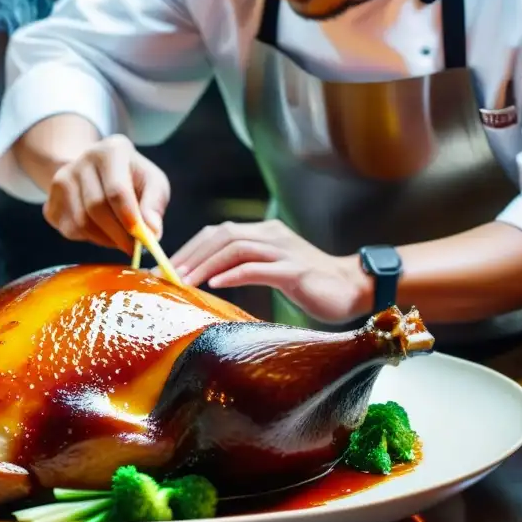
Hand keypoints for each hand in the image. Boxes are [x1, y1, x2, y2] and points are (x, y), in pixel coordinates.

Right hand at [43, 134, 169, 253]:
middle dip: (117, 234)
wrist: (98, 173)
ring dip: (104, 239)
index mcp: (111, 151)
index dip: (129, 218)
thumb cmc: (132, 179)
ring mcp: (61, 180)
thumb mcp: (153, 183)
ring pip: (81, 223)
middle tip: (132, 248)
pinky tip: (101, 231)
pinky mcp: (50, 200)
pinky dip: (89, 239)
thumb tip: (152, 231)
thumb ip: (154, 204)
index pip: (116, 190)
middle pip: (96, 207)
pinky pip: (69, 230)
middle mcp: (82, 160)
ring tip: (119, 238)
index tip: (141, 239)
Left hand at [170, 220, 374, 323]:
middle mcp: (272, 235)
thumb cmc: (312, 284)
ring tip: (183, 281)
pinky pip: (257, 268)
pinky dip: (232, 274)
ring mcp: (284, 251)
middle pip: (222, 235)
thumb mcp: (274, 270)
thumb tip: (211, 279)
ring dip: (205, 264)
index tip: (167, 268)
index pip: (218, 233)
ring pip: (235, 248)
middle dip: (190, 255)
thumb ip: (247, 266)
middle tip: (167, 275)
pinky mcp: (294, 271)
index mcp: (265, 232)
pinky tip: (214, 284)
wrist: (354, 288)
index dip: (190, 248)